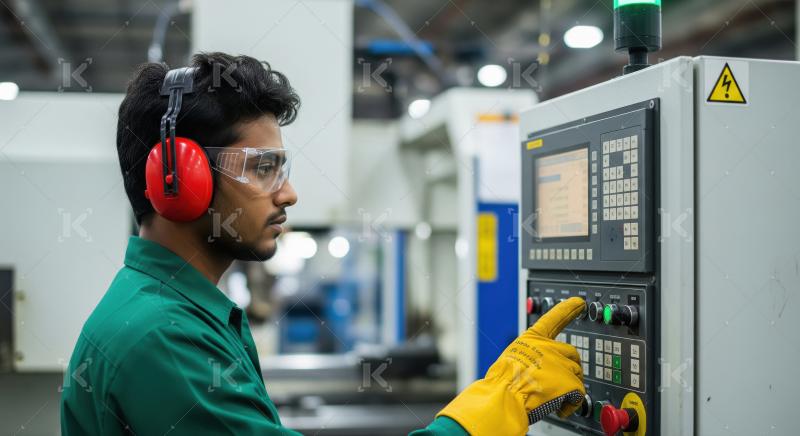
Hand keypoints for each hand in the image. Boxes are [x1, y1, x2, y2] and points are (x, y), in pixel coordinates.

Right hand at [436, 297, 585, 435]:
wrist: (505, 394)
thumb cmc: (502, 381)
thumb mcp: (510, 360)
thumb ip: (528, 360)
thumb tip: (535, 372)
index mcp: (532, 339)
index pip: (553, 318)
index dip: (567, 309)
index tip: (578, 302)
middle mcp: (549, 347)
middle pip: (571, 353)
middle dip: (569, 368)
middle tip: (560, 384)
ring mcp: (561, 363)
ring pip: (576, 375)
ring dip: (568, 388)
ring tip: (553, 399)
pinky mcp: (570, 380)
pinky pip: (579, 394)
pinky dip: (571, 404)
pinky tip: (559, 409)